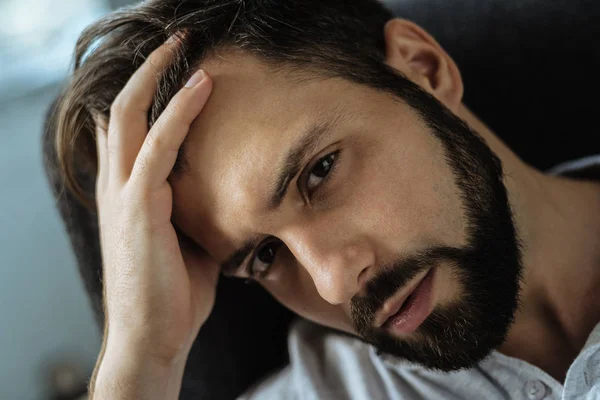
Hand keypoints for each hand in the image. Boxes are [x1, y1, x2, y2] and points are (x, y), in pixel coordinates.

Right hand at [94, 38, 217, 364]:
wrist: (156, 335)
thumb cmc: (174, 291)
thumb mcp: (185, 238)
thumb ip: (192, 207)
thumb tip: (222, 189)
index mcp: (127, 191)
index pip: (127, 128)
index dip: (146, 92)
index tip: (176, 66)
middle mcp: (116, 185)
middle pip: (122, 108)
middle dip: (148, 69)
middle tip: (178, 41)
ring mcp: (122, 194)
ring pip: (132, 116)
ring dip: (159, 75)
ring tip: (186, 45)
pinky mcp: (137, 207)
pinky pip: (158, 146)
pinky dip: (179, 112)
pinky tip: (200, 86)